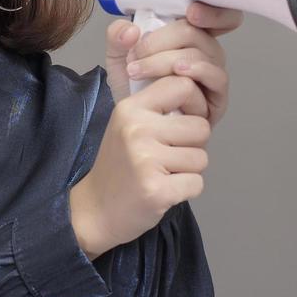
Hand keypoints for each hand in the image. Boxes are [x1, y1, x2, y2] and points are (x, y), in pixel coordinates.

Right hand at [70, 73, 211, 257]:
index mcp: (131, 108)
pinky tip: (163, 191)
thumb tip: (199, 96)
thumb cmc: (119, 166)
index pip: (183, 85)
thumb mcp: (129, 125)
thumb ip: (159, 109)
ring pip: (202, 158)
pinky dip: (186, 191)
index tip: (185, 122)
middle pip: (201, 126)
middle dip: (194, 145)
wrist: (95, 210)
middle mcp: (137, 129)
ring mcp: (145, 160)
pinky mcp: (156, 190)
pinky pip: (196, 184)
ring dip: (189, 170)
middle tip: (169, 157)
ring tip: (163, 174)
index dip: (196, 104)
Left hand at [104, 0, 242, 127]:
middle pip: (200, 30)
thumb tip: (131, 30)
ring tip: (139, 69)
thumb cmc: (136, 89)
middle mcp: (205, 51)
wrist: (137, 125)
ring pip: (203, 52)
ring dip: (168, 58)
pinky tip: (177, 73)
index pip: (214, 14)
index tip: (190, 10)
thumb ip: (117, 37)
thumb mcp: (118, 58)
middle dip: (164, 38)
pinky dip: (196, 70)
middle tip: (136, 53)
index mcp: (188, 34)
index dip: (211, 9)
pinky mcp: (218, 97)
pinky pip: (216, 76)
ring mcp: (213, 73)